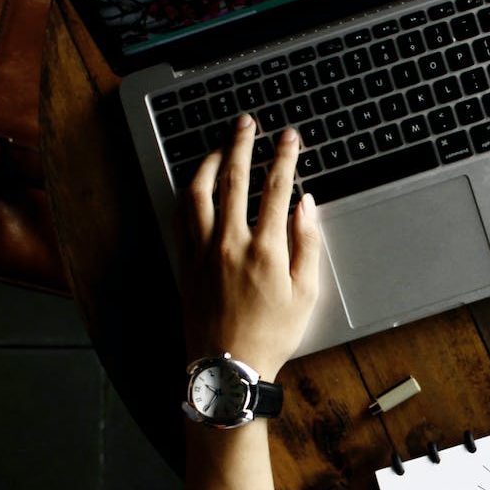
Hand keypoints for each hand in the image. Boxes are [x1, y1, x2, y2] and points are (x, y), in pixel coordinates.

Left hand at [179, 116, 320, 379]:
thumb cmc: (272, 335)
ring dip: (210, 162)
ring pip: (200, 191)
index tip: (289, 137)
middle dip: (242, 144)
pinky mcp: (185, 262)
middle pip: (234, 179)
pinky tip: (196, 184)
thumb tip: (306, 205)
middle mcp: (230, 242)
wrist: (229, 367)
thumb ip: (308, 244)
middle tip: (247, 122)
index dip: (284, 157)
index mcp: (266, 249)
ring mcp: (203, 250)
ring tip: (220, 146)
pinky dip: (190, 192)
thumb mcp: (306, 294)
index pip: (275, 188)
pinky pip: (182, 216)